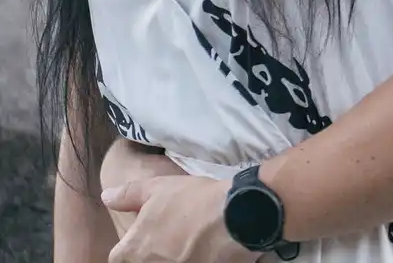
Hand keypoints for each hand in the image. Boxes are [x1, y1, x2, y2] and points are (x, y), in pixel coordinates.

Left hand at [101, 174, 252, 262]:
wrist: (235, 216)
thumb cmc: (192, 200)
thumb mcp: (157, 188)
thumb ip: (128, 195)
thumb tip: (106, 197)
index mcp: (134, 250)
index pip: (117, 257)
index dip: (129, 246)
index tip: (144, 236)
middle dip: (149, 255)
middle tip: (168, 239)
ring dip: (169, 257)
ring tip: (184, 245)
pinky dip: (189, 260)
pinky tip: (199, 252)